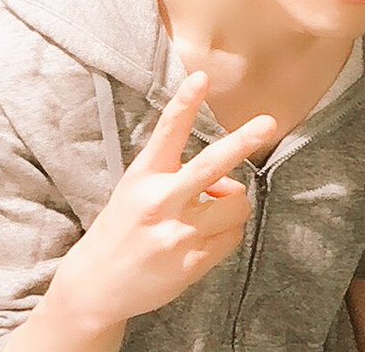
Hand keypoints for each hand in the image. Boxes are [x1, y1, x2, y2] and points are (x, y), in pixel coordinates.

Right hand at [44, 71, 274, 330]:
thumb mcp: (138, 191)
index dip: (185, 103)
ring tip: (209, 214)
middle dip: (243, 142)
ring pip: (237, 205)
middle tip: (268, 123)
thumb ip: (179, 177)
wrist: (96, 287)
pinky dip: (227, 233)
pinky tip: (204, 239)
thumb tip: (226, 181)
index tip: (201, 77)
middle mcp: (161, 202)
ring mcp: (177, 234)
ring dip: (233, 206)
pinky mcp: (192, 262)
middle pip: (211, 166)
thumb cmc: (123, 229)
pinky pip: (233, 237)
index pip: (167, 133)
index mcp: (144, 177)